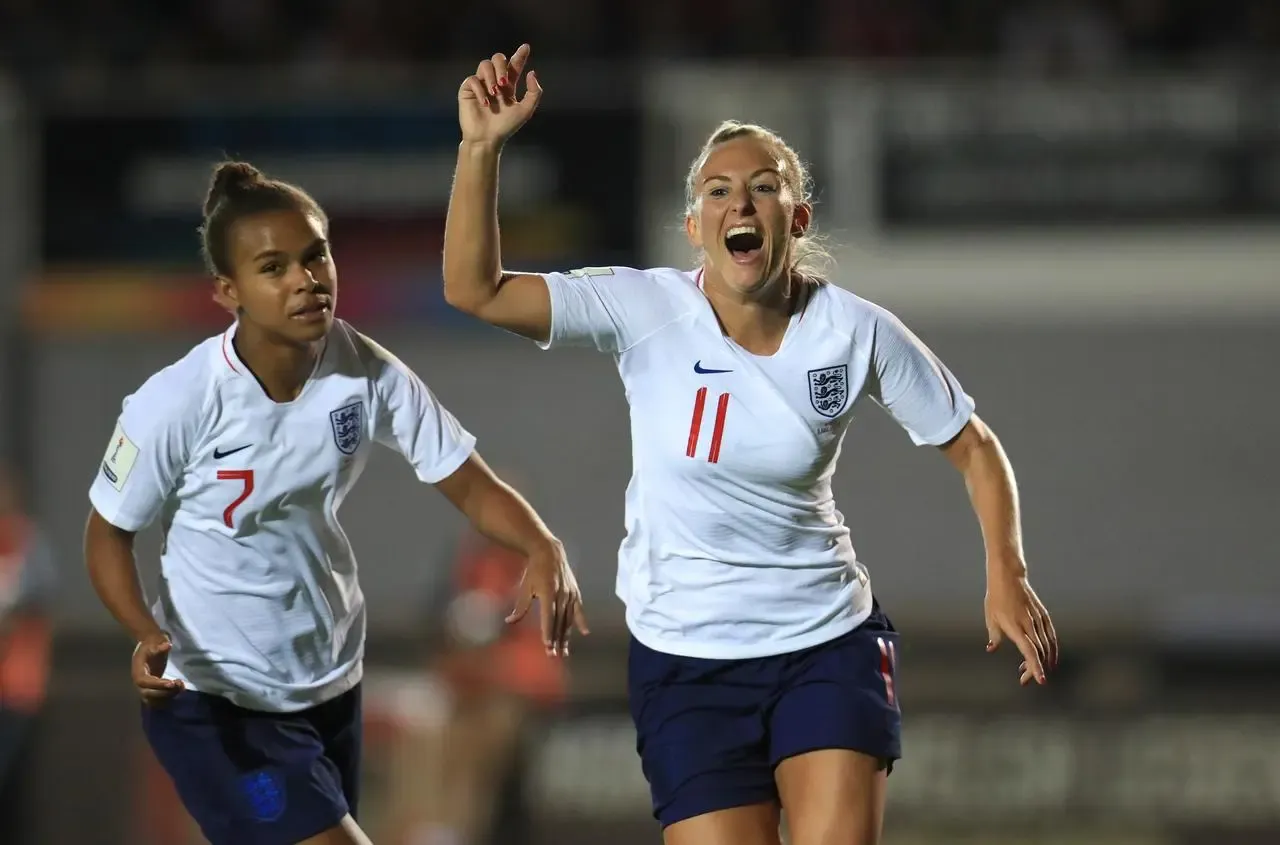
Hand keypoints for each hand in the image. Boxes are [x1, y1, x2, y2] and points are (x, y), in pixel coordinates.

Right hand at [133, 631, 184, 704]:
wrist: (149, 648)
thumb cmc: (151, 645)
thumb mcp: (154, 643)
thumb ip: (160, 646)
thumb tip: (168, 645)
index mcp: (137, 672)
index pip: (145, 682)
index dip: (157, 684)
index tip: (172, 683)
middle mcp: (140, 684)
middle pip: (149, 694)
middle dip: (165, 692)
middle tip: (179, 684)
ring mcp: (146, 689)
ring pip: (154, 700)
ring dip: (168, 696)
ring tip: (181, 686)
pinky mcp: (153, 690)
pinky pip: (159, 700)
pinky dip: (169, 698)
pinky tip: (180, 690)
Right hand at [458, 43, 542, 146]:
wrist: (487, 138)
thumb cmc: (506, 126)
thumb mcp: (525, 110)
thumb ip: (533, 93)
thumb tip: (532, 72)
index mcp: (508, 85)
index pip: (514, 65)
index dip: (520, 55)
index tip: (526, 47)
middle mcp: (494, 81)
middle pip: (498, 58)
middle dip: (502, 67)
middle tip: (505, 83)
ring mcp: (481, 83)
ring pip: (484, 64)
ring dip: (491, 77)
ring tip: (494, 93)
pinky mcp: (468, 89)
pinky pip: (473, 79)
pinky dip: (480, 90)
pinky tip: (485, 103)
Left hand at [506, 539, 588, 656]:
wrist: (549, 553)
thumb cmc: (533, 571)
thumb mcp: (524, 588)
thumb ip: (520, 607)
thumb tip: (509, 621)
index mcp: (548, 593)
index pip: (548, 617)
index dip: (548, 632)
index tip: (547, 646)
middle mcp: (562, 595)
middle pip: (559, 622)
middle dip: (556, 640)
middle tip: (553, 655)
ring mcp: (570, 594)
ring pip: (568, 619)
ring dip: (566, 636)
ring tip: (564, 651)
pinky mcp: (575, 593)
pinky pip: (579, 610)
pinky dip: (581, 621)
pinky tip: (585, 632)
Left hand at [984, 568, 1057, 685]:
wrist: (1009, 577)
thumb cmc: (996, 598)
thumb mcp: (990, 617)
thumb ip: (994, 636)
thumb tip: (991, 649)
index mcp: (1015, 626)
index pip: (1028, 650)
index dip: (1035, 666)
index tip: (1040, 680)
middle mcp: (1029, 624)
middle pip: (1038, 652)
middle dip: (1034, 669)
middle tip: (1025, 679)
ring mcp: (1038, 620)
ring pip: (1047, 646)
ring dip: (1043, 661)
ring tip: (1035, 672)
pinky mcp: (1044, 616)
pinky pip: (1051, 636)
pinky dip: (1053, 649)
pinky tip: (1050, 659)